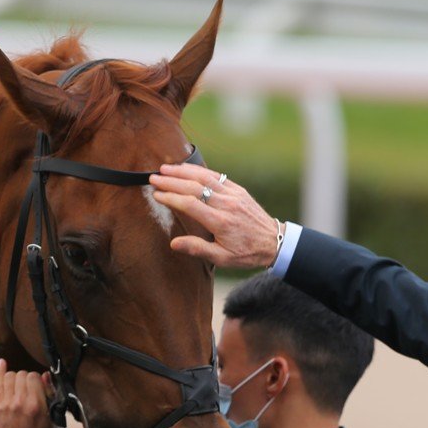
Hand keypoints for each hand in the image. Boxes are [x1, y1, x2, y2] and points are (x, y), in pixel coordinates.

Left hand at [0, 359, 53, 427]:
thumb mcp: (51, 416)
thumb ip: (48, 394)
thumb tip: (44, 375)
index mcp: (37, 404)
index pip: (34, 376)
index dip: (35, 380)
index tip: (35, 387)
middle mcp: (22, 401)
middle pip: (22, 375)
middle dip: (25, 379)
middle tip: (26, 390)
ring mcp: (8, 404)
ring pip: (10, 376)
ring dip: (14, 379)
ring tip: (16, 388)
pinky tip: (2, 363)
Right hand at [149, 164, 280, 268]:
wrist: (274, 242)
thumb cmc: (246, 253)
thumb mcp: (222, 258)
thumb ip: (197, 249)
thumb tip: (173, 243)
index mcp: (220, 222)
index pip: (190, 204)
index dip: (171, 198)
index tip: (156, 195)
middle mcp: (226, 204)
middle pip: (194, 187)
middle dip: (172, 181)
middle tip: (153, 178)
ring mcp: (233, 194)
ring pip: (204, 178)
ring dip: (183, 171)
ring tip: (165, 168)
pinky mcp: (238, 190)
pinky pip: (216, 176)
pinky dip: (199, 170)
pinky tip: (186, 168)